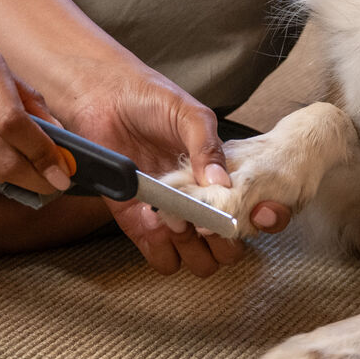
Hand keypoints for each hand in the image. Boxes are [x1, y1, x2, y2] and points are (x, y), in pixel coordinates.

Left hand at [60, 61, 290, 275]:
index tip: (248, 211)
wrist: (104, 97)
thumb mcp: (190, 115)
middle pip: (226, 247)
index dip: (255, 220)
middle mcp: (199, 201)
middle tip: (207, 218)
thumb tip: (223, 185)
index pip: (250, 213)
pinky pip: (160, 257)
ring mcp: (171, 215)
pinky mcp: (138, 223)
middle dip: (223, 241)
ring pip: (197, 260)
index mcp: (218, 176)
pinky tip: (154, 220)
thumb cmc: (150, 99)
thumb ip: (208, 148)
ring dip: (193, 248)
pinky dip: (161, 248)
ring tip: (178, 218)